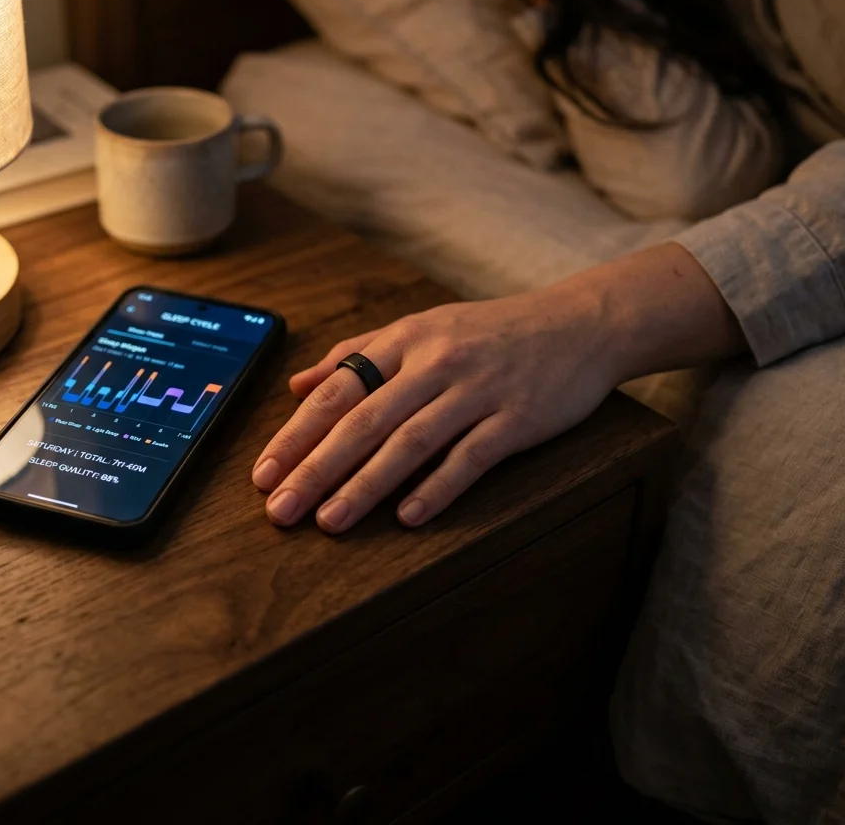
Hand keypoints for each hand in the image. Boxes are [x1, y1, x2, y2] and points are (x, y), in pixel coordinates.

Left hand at [251, 285, 619, 532]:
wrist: (580, 323)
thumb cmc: (492, 331)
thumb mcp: (422, 327)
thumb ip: (358, 353)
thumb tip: (298, 383)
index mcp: (407, 339)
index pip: (338, 389)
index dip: (297, 433)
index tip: (264, 472)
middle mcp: (436, 361)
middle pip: (365, 420)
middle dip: (317, 467)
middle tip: (282, 509)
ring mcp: (478, 389)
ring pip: (411, 441)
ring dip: (366, 485)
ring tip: (329, 522)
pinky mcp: (517, 417)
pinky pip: (471, 457)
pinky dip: (438, 487)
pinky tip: (408, 517)